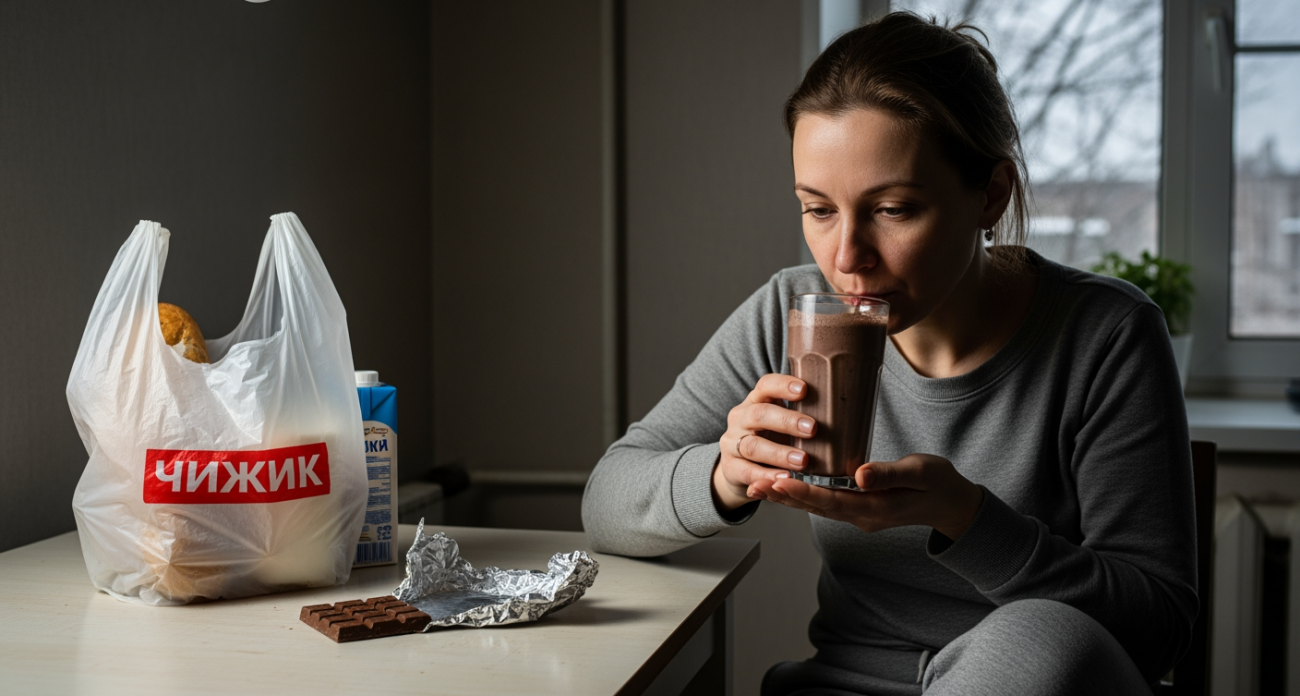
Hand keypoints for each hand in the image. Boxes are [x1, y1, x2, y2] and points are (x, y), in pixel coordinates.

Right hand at [712, 374, 816, 511]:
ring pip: (753, 445)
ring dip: (779, 453)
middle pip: (759, 414)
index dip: (783, 385)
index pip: (766, 385)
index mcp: (756, 401)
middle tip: (813, 429)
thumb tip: (850, 405)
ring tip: (803, 461)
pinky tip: (784, 479)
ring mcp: (732, 443)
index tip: (804, 389)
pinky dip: (766, 476)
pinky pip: (747, 471)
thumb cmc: (771, 439)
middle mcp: (741, 418)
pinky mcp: (731, 467)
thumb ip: (805, 414)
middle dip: (787, 421)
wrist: (738, 467)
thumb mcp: (782, 422)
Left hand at [747, 453, 984, 540]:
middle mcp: (861, 516)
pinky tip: (785, 485)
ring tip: (758, 486)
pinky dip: (802, 494)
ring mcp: (859, 514)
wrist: (952, 503)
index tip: (777, 481)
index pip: (830, 501)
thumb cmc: (938, 483)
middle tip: (753, 484)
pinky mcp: (858, 507)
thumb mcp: (919, 472)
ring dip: (787, 497)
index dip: (802, 492)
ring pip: (816, 506)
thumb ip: (888, 473)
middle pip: (814, 507)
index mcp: (874, 507)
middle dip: (783, 495)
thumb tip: (858, 475)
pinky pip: (824, 503)